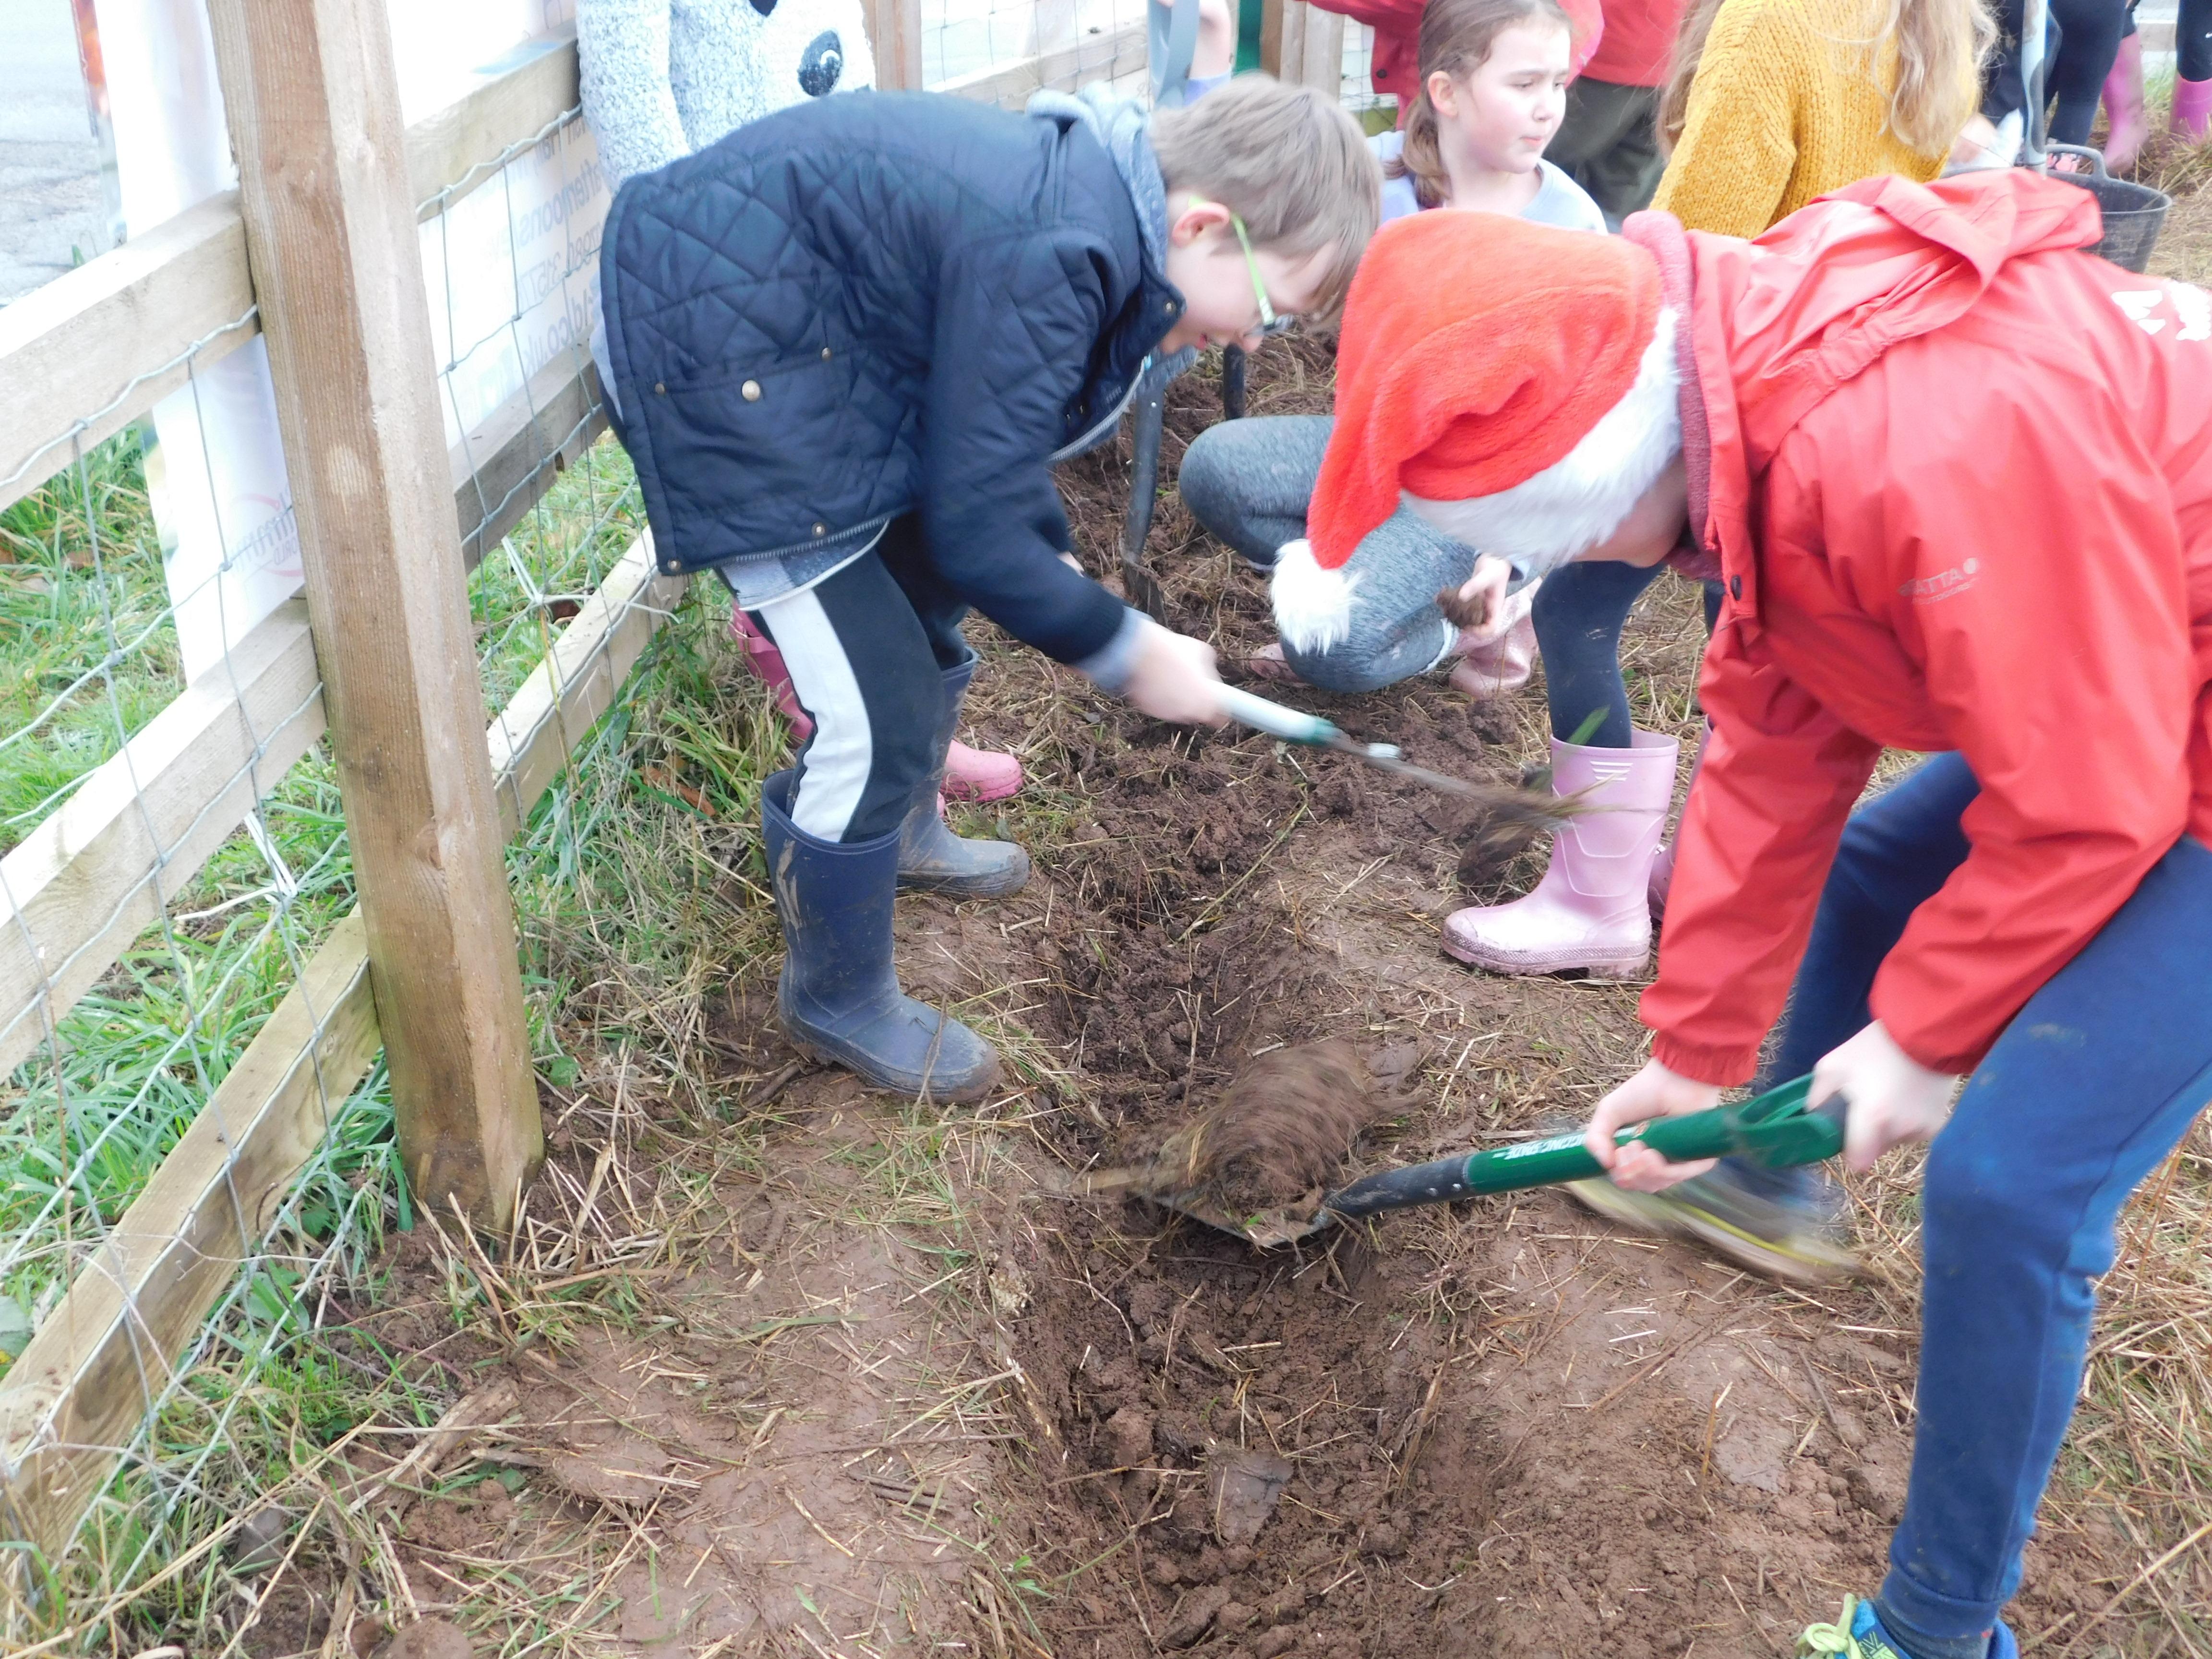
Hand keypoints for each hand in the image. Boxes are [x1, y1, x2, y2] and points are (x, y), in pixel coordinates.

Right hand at [1121, 622, 1227, 725]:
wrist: (1140, 653)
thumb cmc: (1173, 651)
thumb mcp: (1201, 651)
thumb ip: (1208, 666)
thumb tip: (1205, 669)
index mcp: (1208, 701)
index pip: (1220, 718)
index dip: (1219, 710)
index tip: (1214, 701)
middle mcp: (1190, 713)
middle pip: (1196, 713)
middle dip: (1194, 700)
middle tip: (1188, 682)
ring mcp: (1169, 714)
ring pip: (1177, 710)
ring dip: (1176, 699)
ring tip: (1169, 676)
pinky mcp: (1150, 711)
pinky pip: (1158, 706)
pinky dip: (1158, 697)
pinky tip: (1156, 680)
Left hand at [1451, 556, 1514, 643]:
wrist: (1496, 557)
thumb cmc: (1496, 566)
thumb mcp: (1486, 575)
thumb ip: (1475, 585)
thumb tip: (1461, 596)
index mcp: (1495, 607)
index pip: (1490, 628)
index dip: (1479, 631)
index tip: (1466, 626)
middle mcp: (1487, 609)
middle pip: (1478, 626)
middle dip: (1464, 625)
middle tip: (1451, 617)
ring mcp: (1480, 604)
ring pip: (1469, 618)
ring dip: (1457, 616)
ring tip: (1445, 610)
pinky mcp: (1473, 598)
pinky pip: (1464, 607)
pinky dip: (1454, 606)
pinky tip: (1444, 600)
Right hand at [1584, 1059, 1724, 1190]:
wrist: (1672, 1077)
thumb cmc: (1642, 1092)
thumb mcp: (1608, 1112)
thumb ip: (1595, 1138)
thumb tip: (1605, 1166)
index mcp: (1638, 1153)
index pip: (1628, 1181)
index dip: (1621, 1176)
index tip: (1617, 1155)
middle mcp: (1659, 1160)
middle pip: (1642, 1185)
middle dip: (1630, 1172)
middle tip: (1630, 1148)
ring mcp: (1680, 1160)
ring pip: (1660, 1183)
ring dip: (1645, 1171)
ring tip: (1642, 1148)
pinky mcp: (1699, 1157)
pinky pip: (1683, 1176)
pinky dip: (1666, 1171)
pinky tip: (1654, 1155)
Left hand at [1811, 1021, 1957, 1171]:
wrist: (1923, 1032)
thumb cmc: (1874, 1047)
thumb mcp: (1833, 1066)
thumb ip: (1818, 1097)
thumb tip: (1814, 1117)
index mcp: (1875, 1117)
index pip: (1859, 1161)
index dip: (1849, 1153)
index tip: (1846, 1138)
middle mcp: (1902, 1129)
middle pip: (1876, 1150)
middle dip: (1867, 1135)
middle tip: (1866, 1105)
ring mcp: (1924, 1129)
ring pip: (1895, 1141)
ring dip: (1888, 1128)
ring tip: (1888, 1096)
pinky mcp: (1939, 1124)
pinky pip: (1913, 1132)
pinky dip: (1906, 1122)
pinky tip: (1905, 1097)